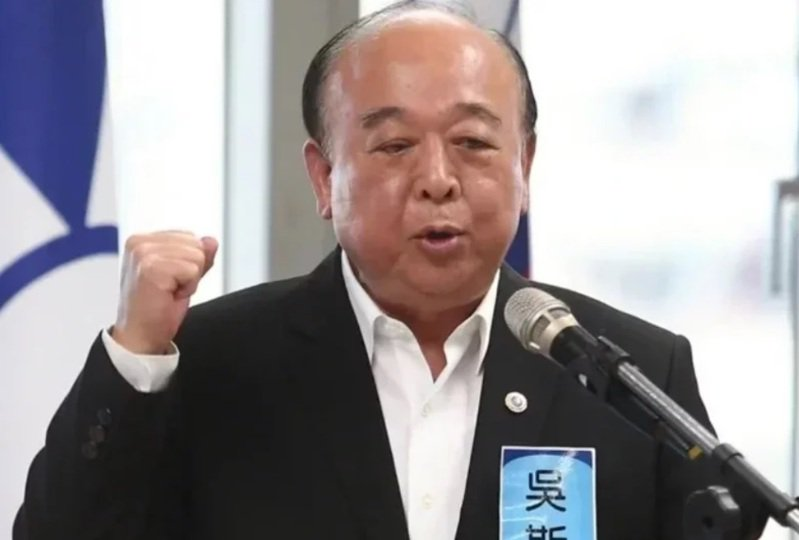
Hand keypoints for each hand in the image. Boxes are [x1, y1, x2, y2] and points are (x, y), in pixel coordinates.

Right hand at [111, 231, 217, 354]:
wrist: (140, 336)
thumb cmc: (156, 309)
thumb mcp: (183, 276)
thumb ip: (198, 256)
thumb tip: (211, 241)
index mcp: (143, 240)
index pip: (190, 237)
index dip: (189, 263)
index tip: (170, 280)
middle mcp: (140, 243)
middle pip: (196, 244)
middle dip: (191, 271)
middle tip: (170, 289)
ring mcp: (143, 254)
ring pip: (197, 256)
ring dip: (190, 280)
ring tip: (169, 292)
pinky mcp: (151, 268)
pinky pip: (192, 270)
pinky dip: (187, 288)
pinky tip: (168, 296)